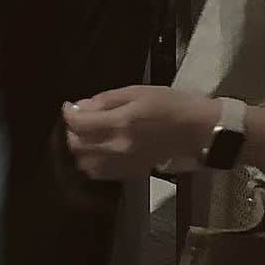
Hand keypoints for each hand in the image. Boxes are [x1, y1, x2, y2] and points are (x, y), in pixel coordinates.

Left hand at [63, 86, 217, 180]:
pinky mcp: (128, 174)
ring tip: (88, 134)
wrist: (195, 130)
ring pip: (85, 163)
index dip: (69, 113)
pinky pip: (98, 173)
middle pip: (78, 146)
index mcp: (121, 122)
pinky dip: (91, 161)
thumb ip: (106, 99)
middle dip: (72, 131)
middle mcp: (117, 147)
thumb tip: (81, 106)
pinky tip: (99, 148)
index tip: (69, 106)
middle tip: (80, 118)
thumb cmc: (169, 104)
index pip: (80, 124)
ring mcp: (122, 164)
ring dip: (80, 148)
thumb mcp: (138, 91)